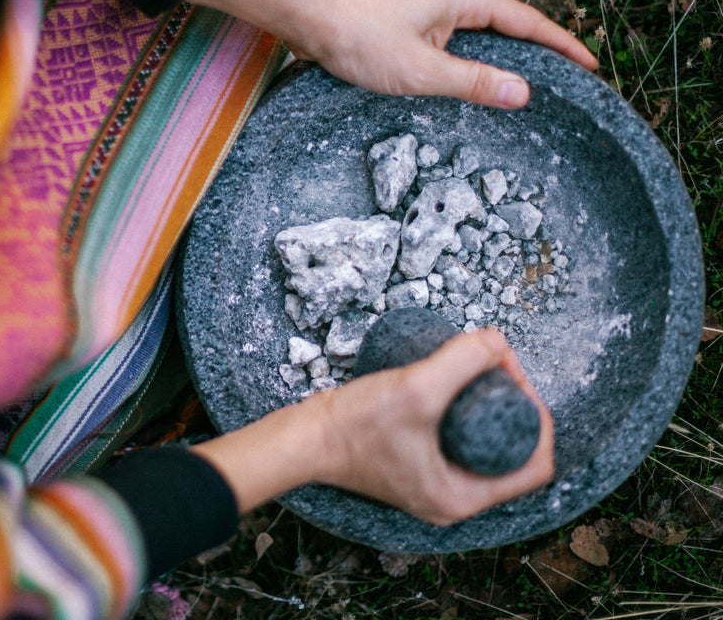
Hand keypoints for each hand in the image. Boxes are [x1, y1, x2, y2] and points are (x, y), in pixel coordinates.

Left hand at [188, 0, 597, 108]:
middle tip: (568, 84)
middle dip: (537, 55)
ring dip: (499, 63)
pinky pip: (451, 45)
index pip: (527, 24)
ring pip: (476, 39)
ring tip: (527, 93)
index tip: (592, 65)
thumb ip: (473, 82)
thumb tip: (523, 93)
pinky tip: (469, 88)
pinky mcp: (408, 24)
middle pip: (506, 29)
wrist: (307, 17)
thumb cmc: (358, 37)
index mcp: (463, 0)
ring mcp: (428, 10)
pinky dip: (468, 65)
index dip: (562, 46)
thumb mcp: (421, 70)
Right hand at [191, 328, 554, 523]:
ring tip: (474, 366)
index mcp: (463, 498)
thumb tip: (498, 340)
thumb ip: (462, 361)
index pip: (535, 464)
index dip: (537, 417)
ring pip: (484, 444)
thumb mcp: (416, 389)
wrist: (301, 437)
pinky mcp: (414, 464)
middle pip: (512, 451)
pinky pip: (457, 440)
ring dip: (487, 403)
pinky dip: (462, 411)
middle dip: (511, 403)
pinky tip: (451, 381)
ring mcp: (432, 482)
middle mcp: (452, 498)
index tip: (513, 375)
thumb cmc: (352, 426)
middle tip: (493, 364)